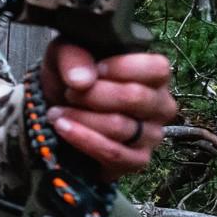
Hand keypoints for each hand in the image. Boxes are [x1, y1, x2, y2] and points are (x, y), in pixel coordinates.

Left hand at [39, 40, 177, 179]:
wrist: (56, 112)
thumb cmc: (72, 77)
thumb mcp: (65, 55)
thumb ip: (73, 57)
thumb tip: (82, 80)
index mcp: (154, 76)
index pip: (156, 69)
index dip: (122, 67)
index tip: (95, 69)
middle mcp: (160, 106)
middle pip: (134, 97)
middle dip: (94, 94)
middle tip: (68, 93)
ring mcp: (152, 135)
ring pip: (119, 126)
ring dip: (81, 118)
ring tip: (56, 112)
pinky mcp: (137, 160)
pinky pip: (113, 153)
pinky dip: (83, 140)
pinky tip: (62, 128)